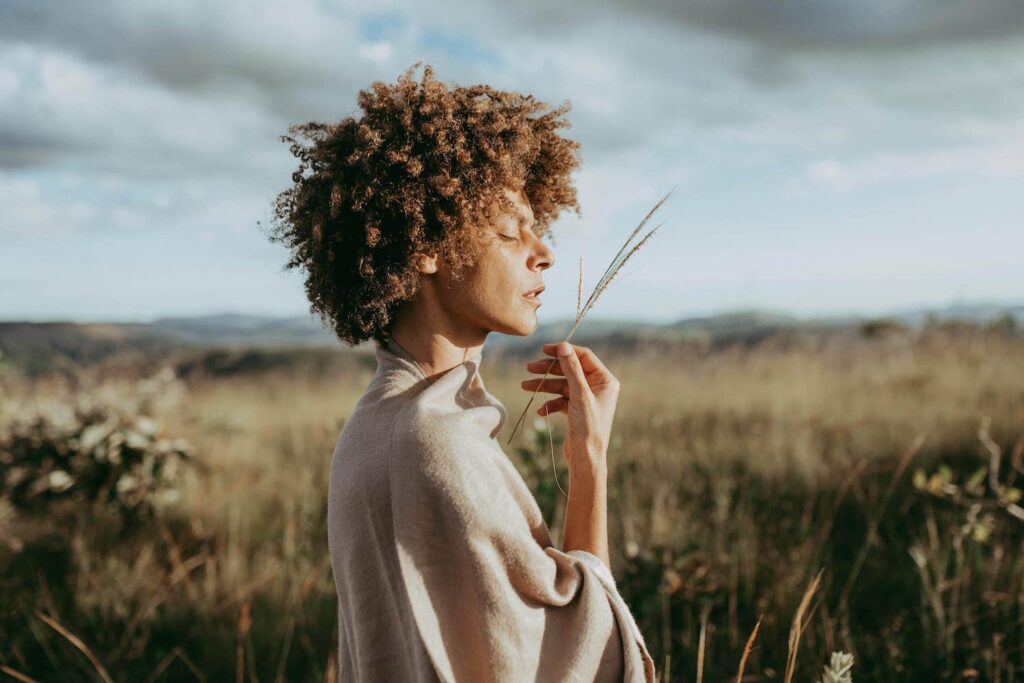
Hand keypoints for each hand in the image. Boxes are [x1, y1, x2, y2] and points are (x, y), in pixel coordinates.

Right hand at [520, 342, 619, 475]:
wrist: (586, 458)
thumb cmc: (588, 427)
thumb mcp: (579, 395)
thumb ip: (571, 369)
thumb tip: (564, 346)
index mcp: (605, 381)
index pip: (583, 356)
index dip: (564, 351)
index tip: (544, 350)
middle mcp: (598, 387)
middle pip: (570, 369)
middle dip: (549, 369)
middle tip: (529, 367)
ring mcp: (587, 399)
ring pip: (562, 385)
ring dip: (544, 385)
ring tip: (525, 385)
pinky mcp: (577, 410)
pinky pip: (561, 400)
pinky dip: (550, 403)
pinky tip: (541, 411)